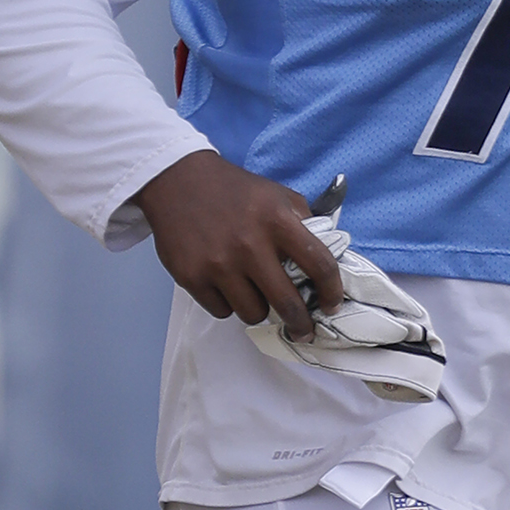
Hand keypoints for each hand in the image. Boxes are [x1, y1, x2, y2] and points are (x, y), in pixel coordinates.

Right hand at [131, 150, 343, 339]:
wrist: (178, 180)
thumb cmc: (234, 191)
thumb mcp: (276, 195)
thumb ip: (303, 224)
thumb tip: (324, 261)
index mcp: (277, 220)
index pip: (320, 264)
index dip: (332, 291)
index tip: (332, 304)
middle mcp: (249, 244)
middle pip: (287, 303)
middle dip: (301, 323)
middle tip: (303, 329)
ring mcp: (218, 263)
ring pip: (253, 313)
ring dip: (258, 308)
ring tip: (252, 290)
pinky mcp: (192, 277)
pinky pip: (222, 311)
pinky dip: (228, 303)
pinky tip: (225, 283)